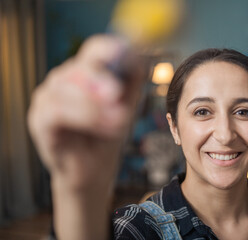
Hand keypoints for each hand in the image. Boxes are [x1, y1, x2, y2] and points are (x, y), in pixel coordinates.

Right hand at [27, 35, 144, 238]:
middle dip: (101, 80)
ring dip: (97, 107)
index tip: (125, 59)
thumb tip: (136, 57)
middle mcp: (63, 79)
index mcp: (85, 72)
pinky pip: (58, 111)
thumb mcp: (126, 105)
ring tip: (119, 123)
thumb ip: (132, 80)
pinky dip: (85, 118)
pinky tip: (106, 130)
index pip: (95, 50)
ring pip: (69, 88)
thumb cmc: (107, 135)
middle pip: (81, 65)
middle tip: (117, 95)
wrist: (92, 170)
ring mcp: (47, 97)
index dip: (111, 50)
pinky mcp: (39, 119)